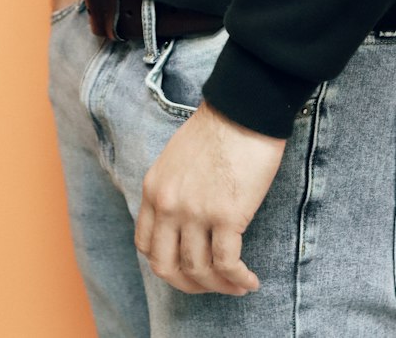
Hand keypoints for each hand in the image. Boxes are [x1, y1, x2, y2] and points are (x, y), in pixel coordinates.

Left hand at [135, 98, 285, 296]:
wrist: (244, 108)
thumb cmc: (218, 128)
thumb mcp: (176, 159)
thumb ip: (173, 190)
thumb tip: (185, 223)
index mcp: (153, 188)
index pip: (146, 246)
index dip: (167, 265)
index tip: (188, 268)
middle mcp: (168, 204)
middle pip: (167, 267)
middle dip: (190, 285)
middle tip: (212, 284)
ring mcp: (195, 212)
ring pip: (199, 271)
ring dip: (220, 286)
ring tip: (239, 284)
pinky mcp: (226, 215)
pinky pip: (227, 264)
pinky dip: (238, 278)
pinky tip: (250, 279)